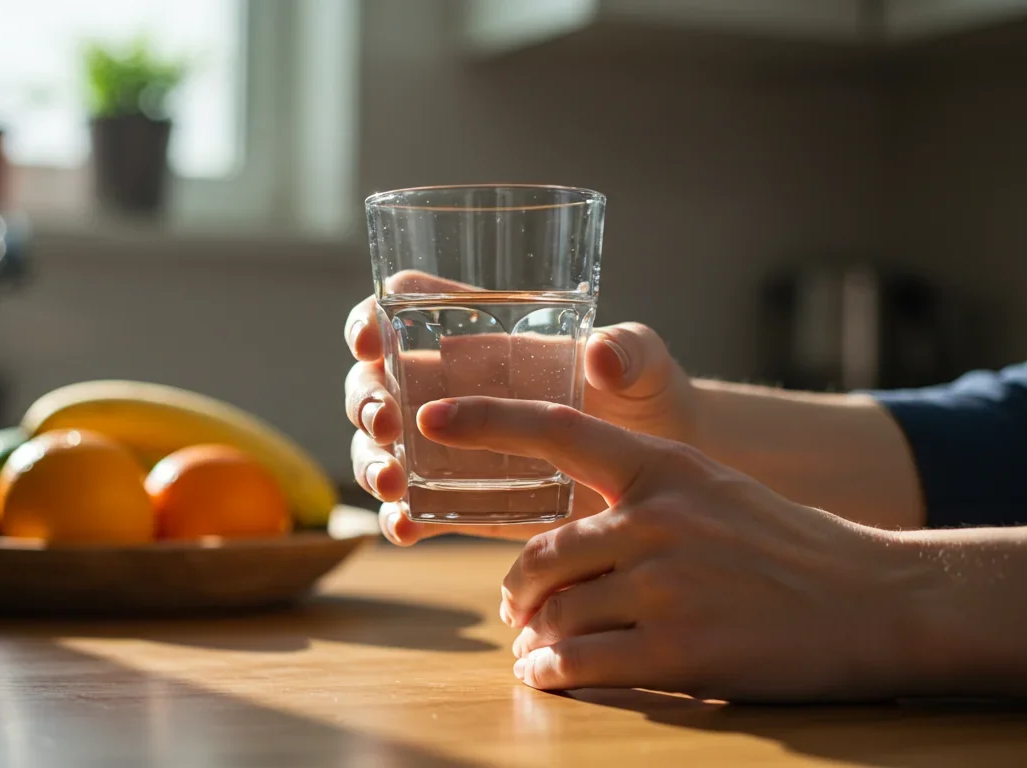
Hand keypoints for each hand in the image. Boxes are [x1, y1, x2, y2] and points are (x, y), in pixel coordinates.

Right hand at [344, 272, 695, 544]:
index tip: (371, 339)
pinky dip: (400, 520)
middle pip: (374, 383)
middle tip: (386, 423)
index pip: (404, 309)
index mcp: (482, 336)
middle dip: (364, 401)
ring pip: (380, 449)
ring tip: (392, 484)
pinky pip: (413, 510)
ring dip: (372, 463)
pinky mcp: (462, 502)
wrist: (662, 474)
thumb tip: (603, 355)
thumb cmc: (647, 397)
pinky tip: (407, 527)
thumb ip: (630, 350)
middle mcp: (451, 389)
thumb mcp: (645, 364)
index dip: (372, 319)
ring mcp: (449, 449)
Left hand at [416, 396, 930, 701]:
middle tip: (516, 609)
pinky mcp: (681, 651)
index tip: (429, 416)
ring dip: (533, 637)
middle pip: (540, 554)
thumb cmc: (787, 547)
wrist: (878, 600)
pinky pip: (580, 662)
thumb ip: (638, 498)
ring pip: (556, 613)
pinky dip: (552, 672)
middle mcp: (658, 518)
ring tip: (534, 648)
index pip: (557, 428)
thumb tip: (558, 540)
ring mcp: (668, 585)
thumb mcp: (712, 490)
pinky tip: (549, 674)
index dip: (484, 420)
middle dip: (518, 590)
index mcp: (664, 467)